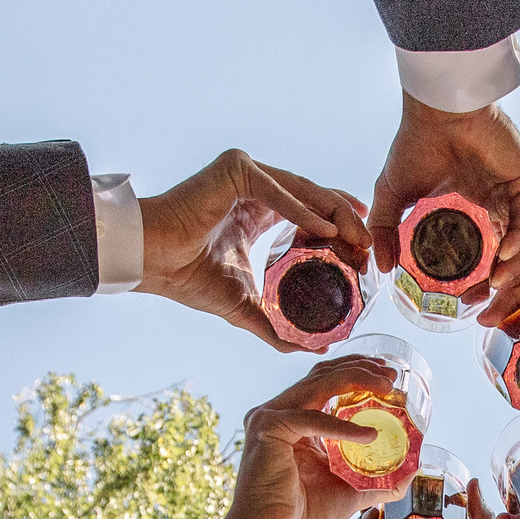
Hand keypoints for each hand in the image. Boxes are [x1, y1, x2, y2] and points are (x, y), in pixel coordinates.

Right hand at [139, 150, 371, 349]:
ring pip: (303, 191)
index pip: (310, 211)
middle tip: (370, 247)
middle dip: (347, 222)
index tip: (364, 250)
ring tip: (358, 240)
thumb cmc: (185, 278)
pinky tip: (328, 231)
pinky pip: (277, 191)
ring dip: (335, 215)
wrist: (149, 263)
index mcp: (256, 212)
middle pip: (314, 199)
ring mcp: (245, 174)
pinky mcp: (235, 169)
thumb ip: (275, 323)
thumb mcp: (243, 304)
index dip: (340, 228)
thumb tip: (309, 349)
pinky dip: (303, 210)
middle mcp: (254, 186)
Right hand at [221, 357, 389, 518]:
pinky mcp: (268, 427)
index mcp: (294, 422)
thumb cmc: (305, 517)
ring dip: (357, 379)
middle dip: (362, 367)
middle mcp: (279, 413)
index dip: (358, 372)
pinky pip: (314, 417)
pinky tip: (370, 435)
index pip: (326, 382)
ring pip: (320, 383)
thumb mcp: (351, 490)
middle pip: (323, 374)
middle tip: (392, 374)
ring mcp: (270, 416)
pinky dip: (344, 426)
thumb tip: (412, 473)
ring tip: (388, 387)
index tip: (389, 375)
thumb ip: (379, 478)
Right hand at [369, 96, 519, 303]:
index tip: (465, 302)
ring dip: (513, 266)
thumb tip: (380, 268)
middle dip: (498, 282)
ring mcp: (511, 192)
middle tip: (484, 303)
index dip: (477, 280)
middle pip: (506, 252)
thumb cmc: (414, 145)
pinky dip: (518, 237)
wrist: (436, 111)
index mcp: (470, 207)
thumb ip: (387, 231)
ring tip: (497, 285)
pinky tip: (505, 254)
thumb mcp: (392, 195)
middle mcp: (494, 202)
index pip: (482, 253)